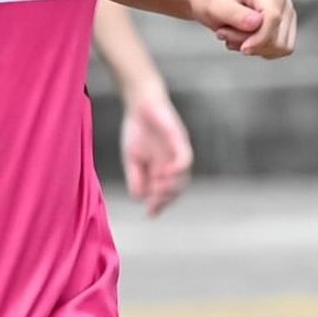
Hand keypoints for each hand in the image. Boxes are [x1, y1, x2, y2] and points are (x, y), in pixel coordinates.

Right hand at [120, 83, 192, 216]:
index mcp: (163, 169)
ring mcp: (179, 152)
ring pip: (183, 177)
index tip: (150, 214)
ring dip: (172, 187)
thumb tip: (140, 199)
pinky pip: (185, 158)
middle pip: (177, 188)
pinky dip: (177, 170)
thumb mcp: (132, 159)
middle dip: (165, 199)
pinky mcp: (180, 140)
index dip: (160, 204)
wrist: (139, 102)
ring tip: (158, 190)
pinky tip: (164, 175)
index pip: (167, 192)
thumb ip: (136, 179)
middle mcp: (174, 163)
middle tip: (153, 203)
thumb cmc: (138, 129)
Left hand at [190, 0, 295, 58]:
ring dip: (256, 48)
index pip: (273, 17)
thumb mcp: (214, 5)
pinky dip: (262, 51)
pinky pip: (282, 48)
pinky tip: (245, 41)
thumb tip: (257, 23)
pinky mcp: (286, 23)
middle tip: (225, 34)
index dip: (260, 38)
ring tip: (233, 37)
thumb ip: (235, 14)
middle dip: (251, 43)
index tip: (243, 48)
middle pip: (278, 35)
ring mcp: (285, 9)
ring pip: (282, 45)